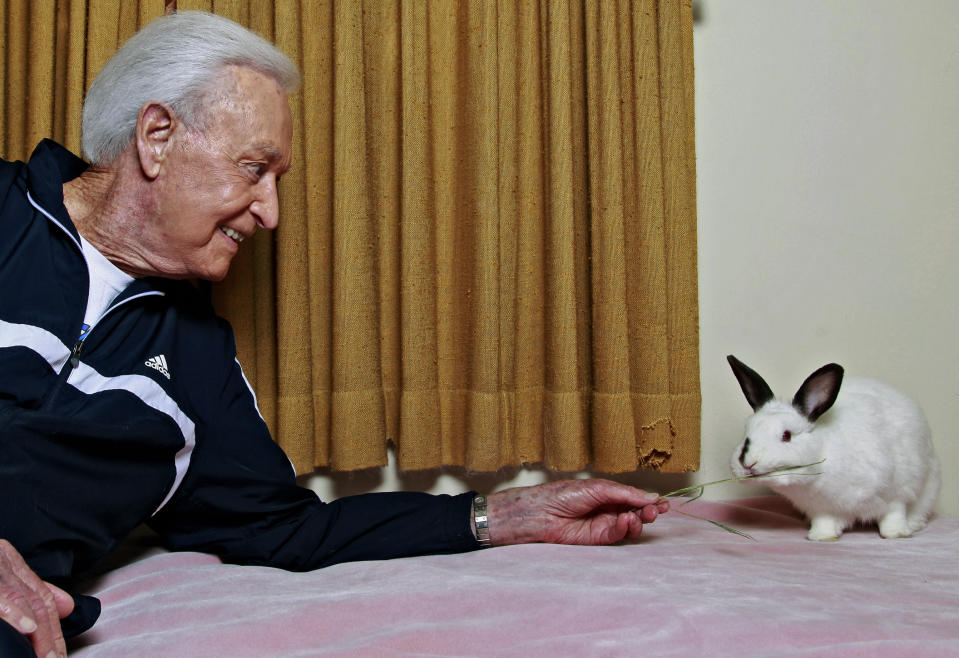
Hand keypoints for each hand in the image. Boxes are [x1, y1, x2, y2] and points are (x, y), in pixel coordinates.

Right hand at [0, 539, 73, 657]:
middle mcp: (0, 559)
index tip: (57, 651)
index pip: (40, 595)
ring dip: (37, 631)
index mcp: (6, 558)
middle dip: (48, 634)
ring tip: (45, 654)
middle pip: (35, 599)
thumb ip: (28, 588)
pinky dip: (12, 612)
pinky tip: (26, 627)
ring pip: (21, 598)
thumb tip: (66, 605)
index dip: (52, 625)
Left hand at [484, 479, 668, 545]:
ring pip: (630, 527)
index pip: (636, 499)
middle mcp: (609, 510)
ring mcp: (604, 525)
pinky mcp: (598, 539)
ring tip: (637, 516)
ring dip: (639, 522)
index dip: (650, 502)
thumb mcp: (599, 488)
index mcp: (610, 495)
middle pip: (637, 514)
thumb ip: (625, 494)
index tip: (664, 504)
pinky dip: (624, 529)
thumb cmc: (565, 494)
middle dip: (649, 513)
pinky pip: (617, 535)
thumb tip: (651, 497)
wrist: (543, 511)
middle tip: (656, 511)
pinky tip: (625, 520)